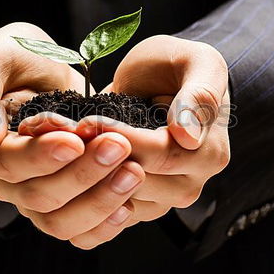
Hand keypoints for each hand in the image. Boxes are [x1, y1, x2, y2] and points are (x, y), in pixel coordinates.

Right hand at [0, 23, 142, 245]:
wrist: (43, 66)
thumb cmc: (12, 57)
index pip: (9, 165)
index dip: (43, 156)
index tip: (77, 138)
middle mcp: (5, 182)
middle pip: (39, 197)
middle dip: (82, 174)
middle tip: (119, 145)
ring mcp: (35, 197)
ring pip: (60, 223)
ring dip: (100, 201)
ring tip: (134, 172)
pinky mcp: (65, 203)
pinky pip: (81, 233)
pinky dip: (104, 225)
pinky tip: (130, 204)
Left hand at [82, 35, 230, 225]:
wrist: (158, 80)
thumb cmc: (178, 66)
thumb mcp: (197, 62)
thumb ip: (199, 94)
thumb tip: (188, 136)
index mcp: (208, 154)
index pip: (159, 156)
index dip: (119, 138)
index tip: (89, 120)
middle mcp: (190, 185)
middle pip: (136, 182)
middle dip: (98, 156)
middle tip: (67, 132)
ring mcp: (162, 200)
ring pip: (116, 199)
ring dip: (85, 172)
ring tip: (64, 143)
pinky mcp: (135, 206)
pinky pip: (106, 210)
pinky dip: (83, 188)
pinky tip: (68, 159)